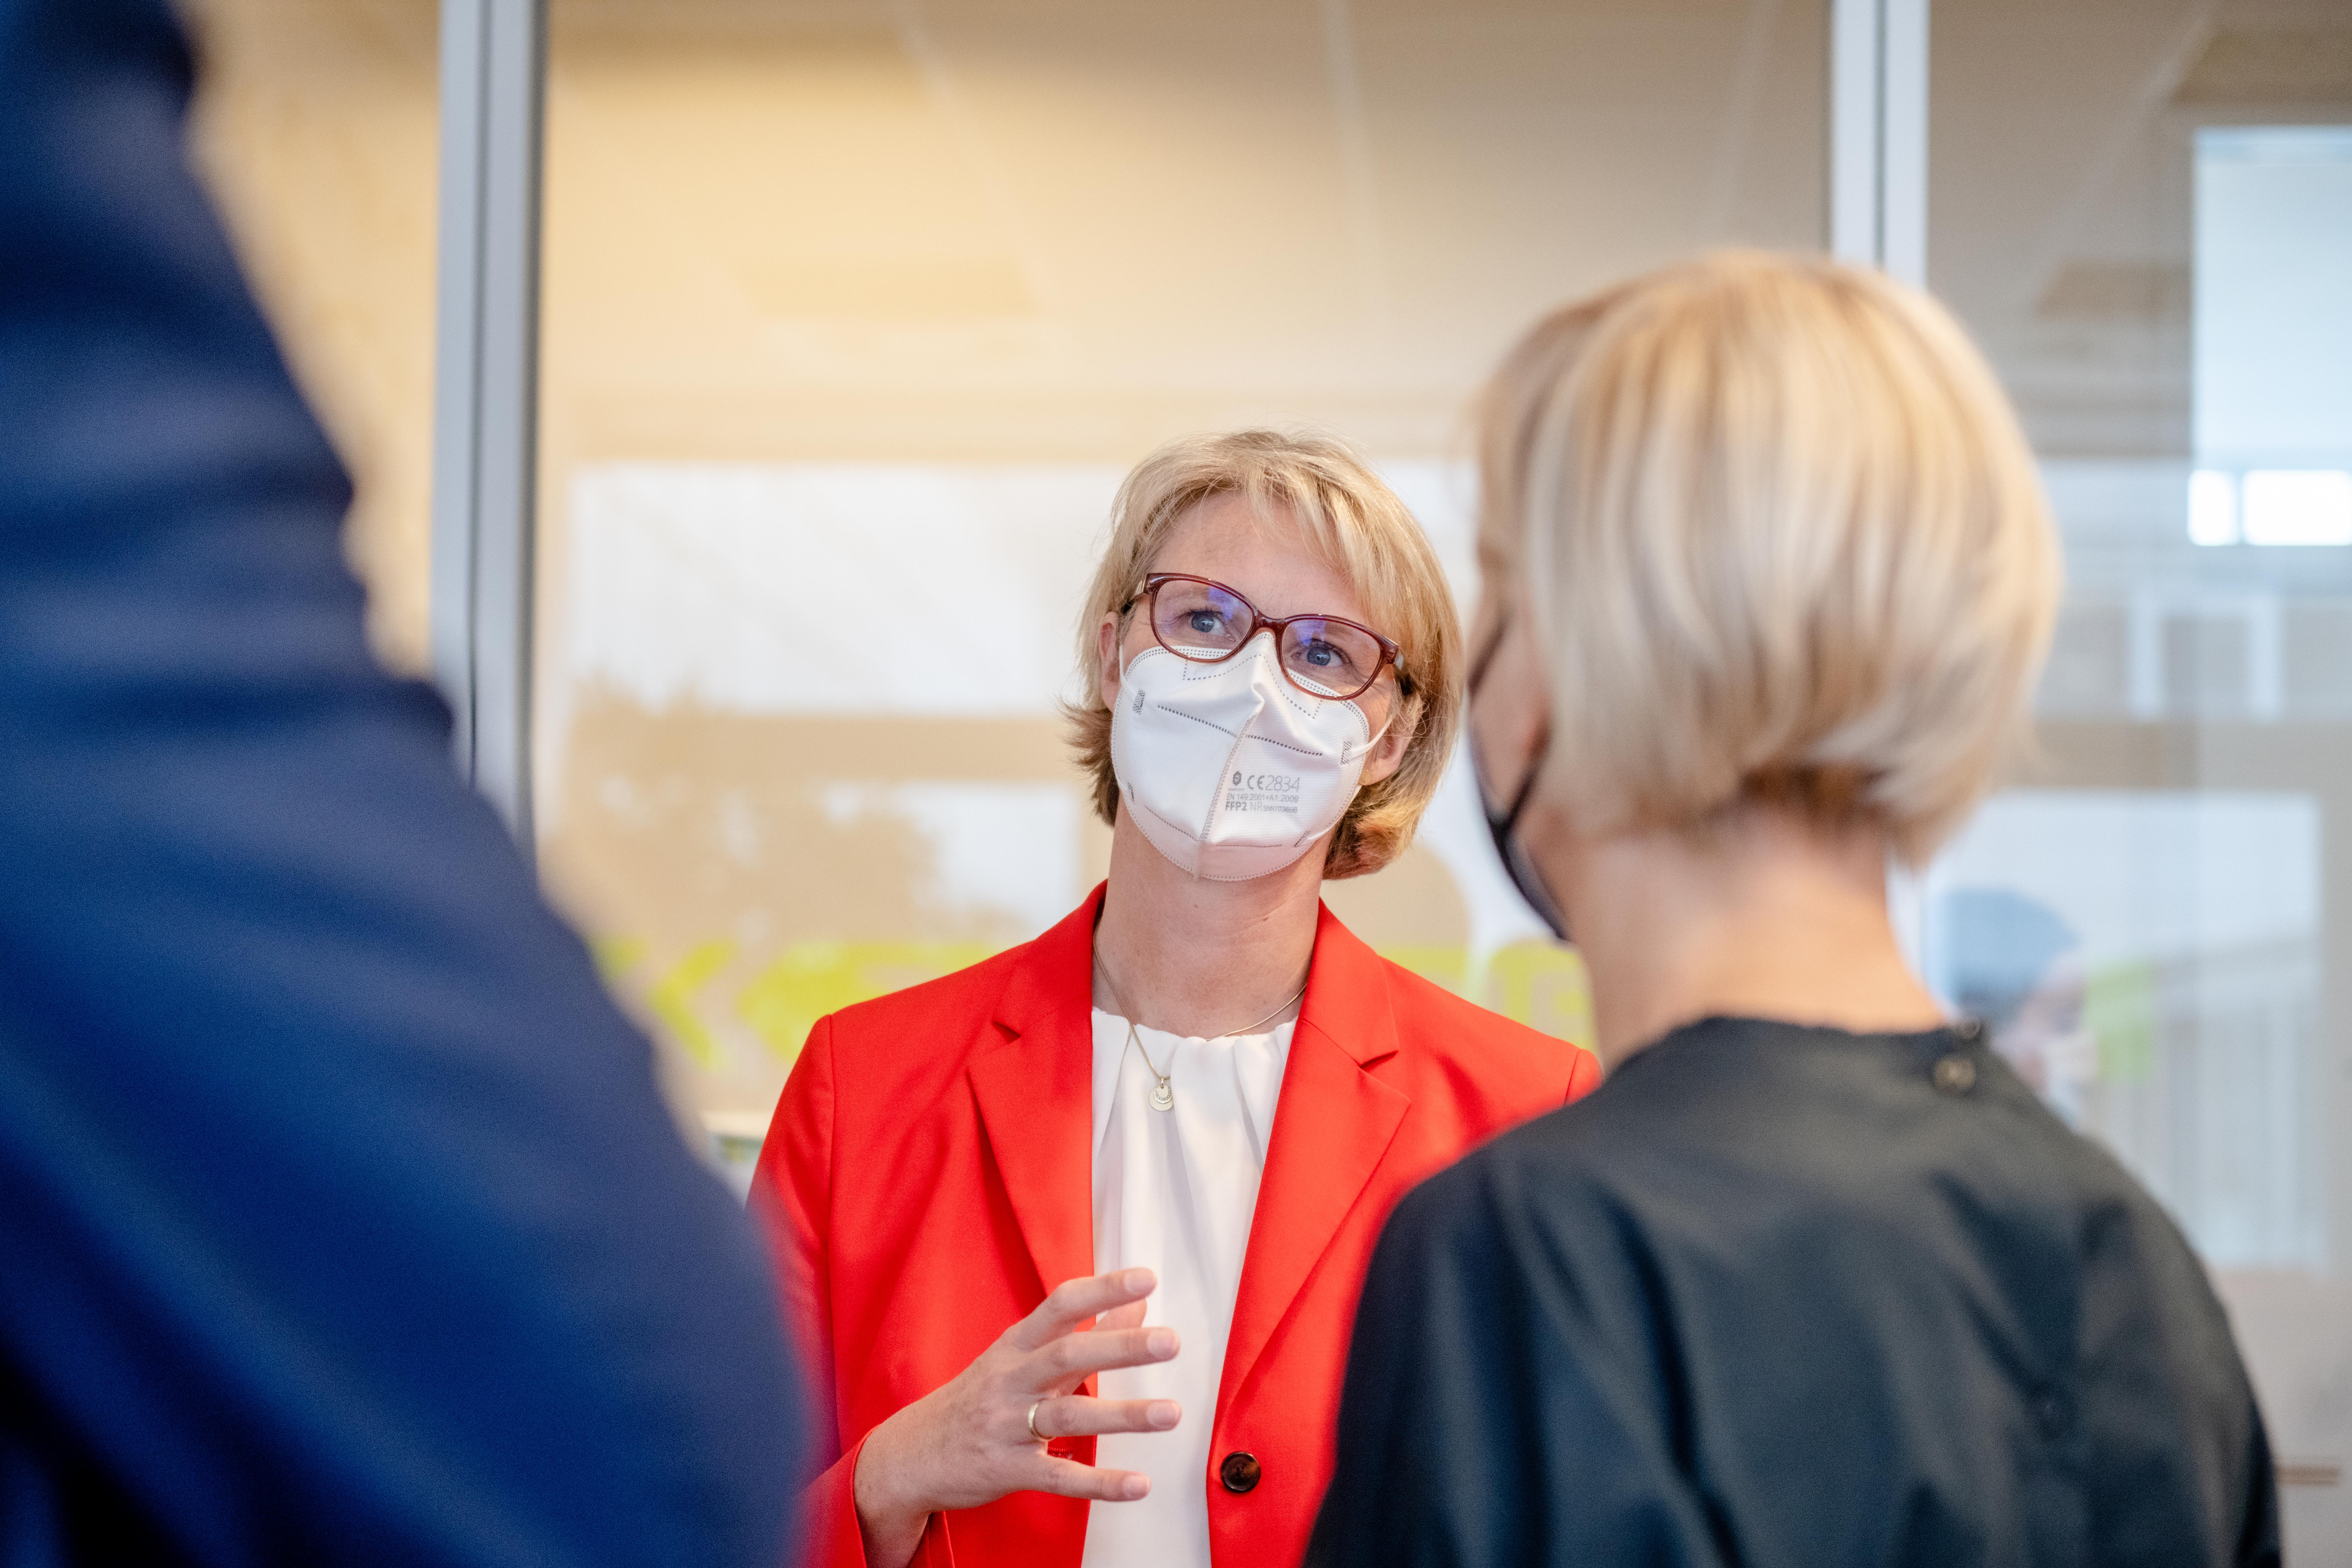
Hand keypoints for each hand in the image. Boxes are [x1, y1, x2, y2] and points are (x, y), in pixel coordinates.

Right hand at [852, 1269, 1180, 1567]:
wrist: (908, 1455)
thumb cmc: (975, 1400)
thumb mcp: (1019, 1357)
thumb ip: (1080, 1333)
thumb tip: (1135, 1306)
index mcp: (1015, 1346)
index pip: (1060, 1306)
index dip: (1102, 1290)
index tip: (1144, 1279)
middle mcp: (1010, 1380)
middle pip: (1067, 1355)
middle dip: (1120, 1347)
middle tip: (1169, 1341)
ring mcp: (1006, 1426)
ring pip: (1068, 1415)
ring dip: (1123, 1415)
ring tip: (1170, 1414)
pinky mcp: (1007, 1470)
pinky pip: (1058, 1476)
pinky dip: (1099, 1482)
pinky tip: (1137, 1484)